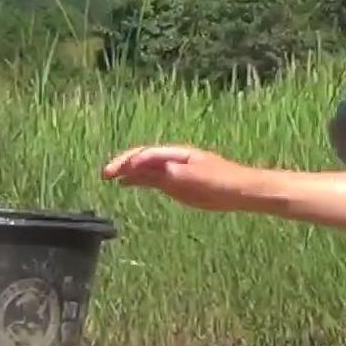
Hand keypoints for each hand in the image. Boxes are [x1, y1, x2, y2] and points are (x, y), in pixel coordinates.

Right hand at [101, 145, 260, 210]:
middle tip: (105, 173)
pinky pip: (151, 180)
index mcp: (178, 155)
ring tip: (108, 177)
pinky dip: (136, 181)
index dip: (132, 161)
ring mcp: (173, 172)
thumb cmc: (223, 181)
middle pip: (142, 159)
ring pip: (144, 170)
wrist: (240, 191)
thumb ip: (176, 174)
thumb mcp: (200, 178)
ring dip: (126, 172)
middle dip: (123, 164)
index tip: (119, 171)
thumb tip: (158, 170)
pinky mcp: (175, 184)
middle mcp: (172, 160)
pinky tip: (125, 184)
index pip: (149, 154)